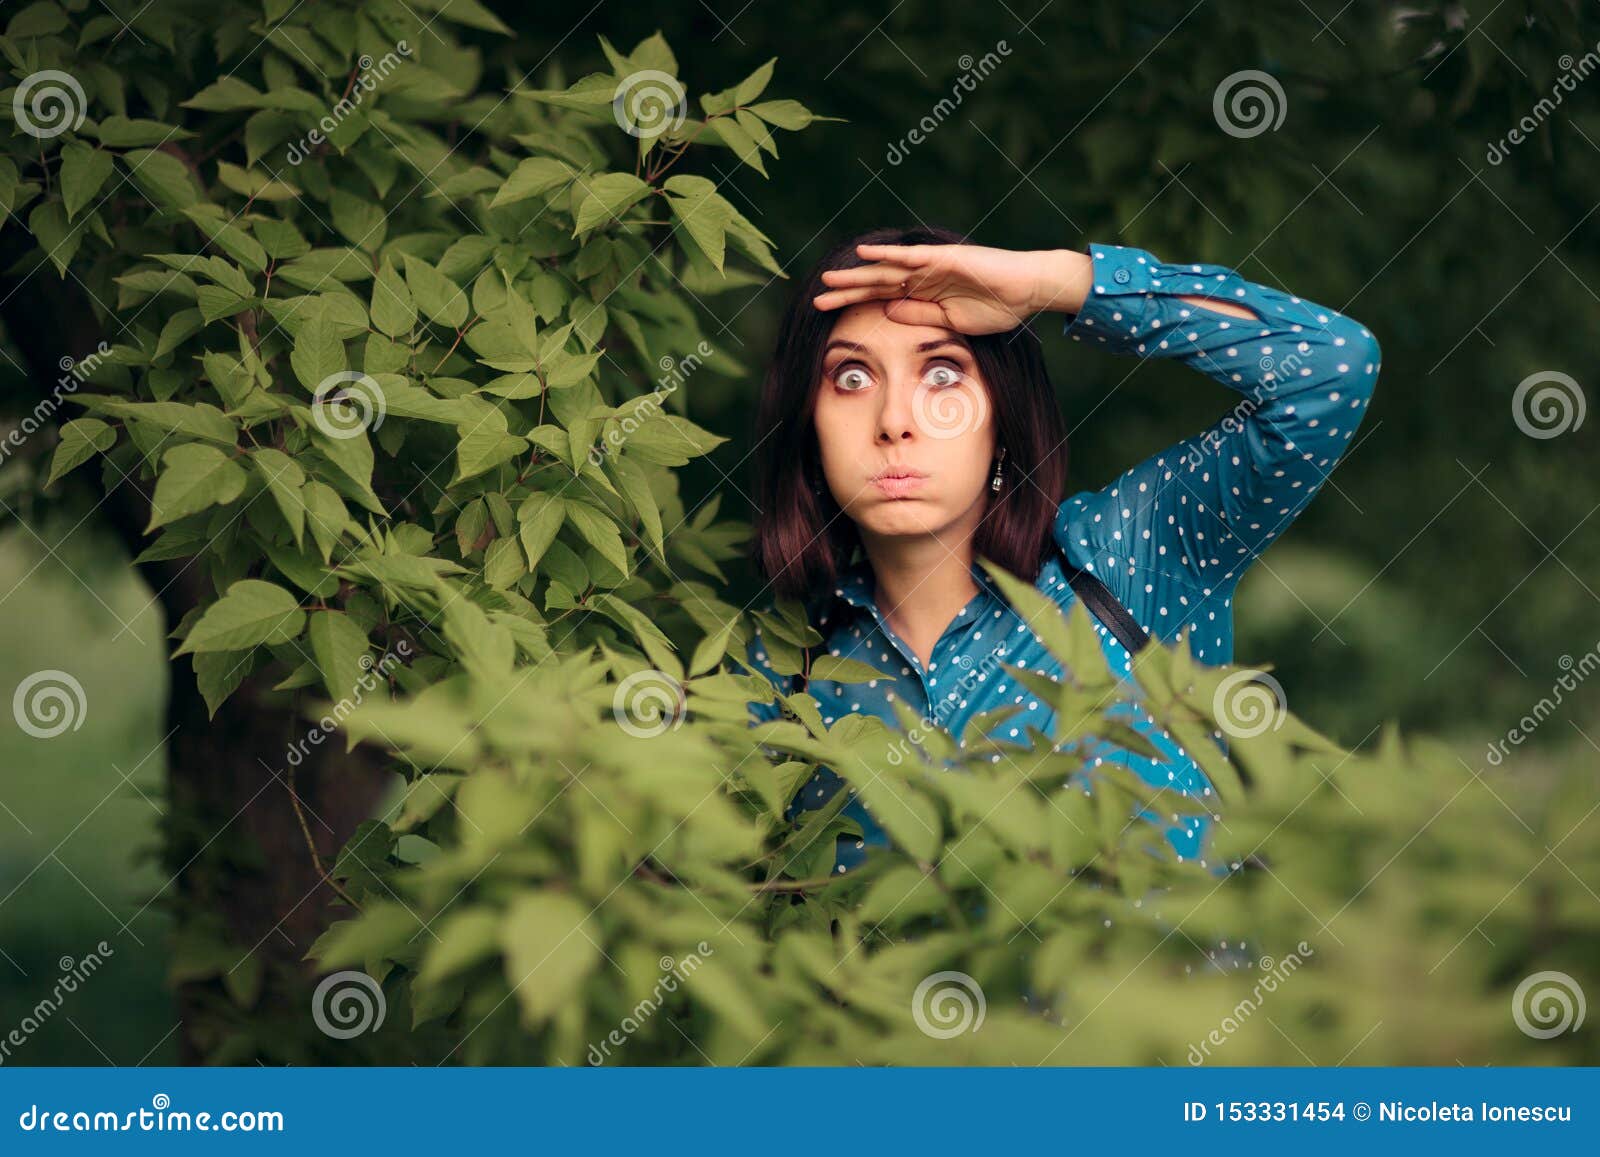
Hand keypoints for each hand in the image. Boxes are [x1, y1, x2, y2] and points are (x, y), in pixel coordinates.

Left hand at [811, 242, 1089, 334]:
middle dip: (846, 292)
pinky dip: (888, 256)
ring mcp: (932, 266)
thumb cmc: (997, 308)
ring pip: (886, 271)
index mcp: (923, 295)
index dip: (853, 304)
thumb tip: (886, 313)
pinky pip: (911, 257)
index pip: (879, 299)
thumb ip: (919, 316)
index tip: (826, 313)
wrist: (1028, 292)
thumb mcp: (951, 323)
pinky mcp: (945, 258)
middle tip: (816, 300)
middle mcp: (921, 278)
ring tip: (830, 278)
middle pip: (875, 285)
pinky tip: (865, 255)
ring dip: (858, 275)